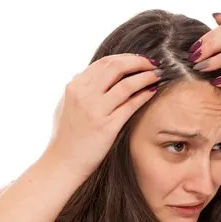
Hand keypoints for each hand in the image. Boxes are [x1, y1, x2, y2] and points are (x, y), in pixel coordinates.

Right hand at [45, 54, 161, 178]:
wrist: (63, 162)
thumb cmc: (66, 136)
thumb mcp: (66, 105)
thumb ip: (79, 89)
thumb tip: (91, 75)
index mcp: (74, 86)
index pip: (104, 63)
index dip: (126, 58)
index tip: (140, 59)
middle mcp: (83, 95)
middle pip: (116, 67)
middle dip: (139, 62)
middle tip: (153, 63)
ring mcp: (95, 110)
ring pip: (126, 84)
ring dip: (145, 76)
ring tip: (157, 75)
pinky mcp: (107, 127)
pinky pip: (130, 105)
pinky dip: (144, 95)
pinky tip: (152, 92)